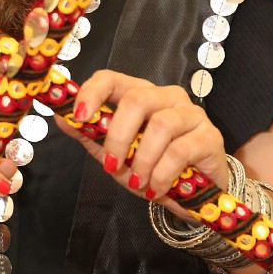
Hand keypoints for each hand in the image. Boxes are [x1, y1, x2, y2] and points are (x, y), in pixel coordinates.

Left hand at [54, 69, 228, 212]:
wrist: (195, 195)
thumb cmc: (154, 169)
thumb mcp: (117, 155)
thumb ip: (92, 136)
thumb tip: (62, 119)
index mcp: (140, 95)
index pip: (112, 78)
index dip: (93, 92)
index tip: (80, 116)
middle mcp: (167, 97)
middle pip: (137, 100)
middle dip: (119, 137)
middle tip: (113, 166)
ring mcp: (191, 114)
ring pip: (160, 125)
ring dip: (143, 160)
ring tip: (138, 183)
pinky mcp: (210, 136)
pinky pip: (180, 151)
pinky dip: (161, 174)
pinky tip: (157, 189)